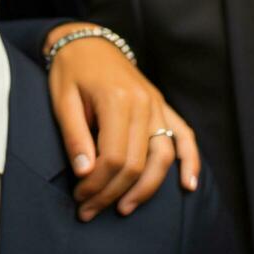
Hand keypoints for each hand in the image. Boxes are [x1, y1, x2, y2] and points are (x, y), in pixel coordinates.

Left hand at [43, 24, 200, 221]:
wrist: (88, 42)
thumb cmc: (71, 72)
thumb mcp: (62, 100)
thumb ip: (75, 136)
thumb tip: (85, 173)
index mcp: (117, 100)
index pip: (114, 157)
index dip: (97, 184)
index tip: (79, 198)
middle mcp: (144, 104)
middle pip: (137, 163)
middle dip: (113, 193)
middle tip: (90, 210)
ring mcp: (157, 105)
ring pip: (162, 157)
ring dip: (146, 189)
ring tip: (125, 208)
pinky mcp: (163, 107)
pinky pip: (184, 136)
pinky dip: (190, 161)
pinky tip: (188, 186)